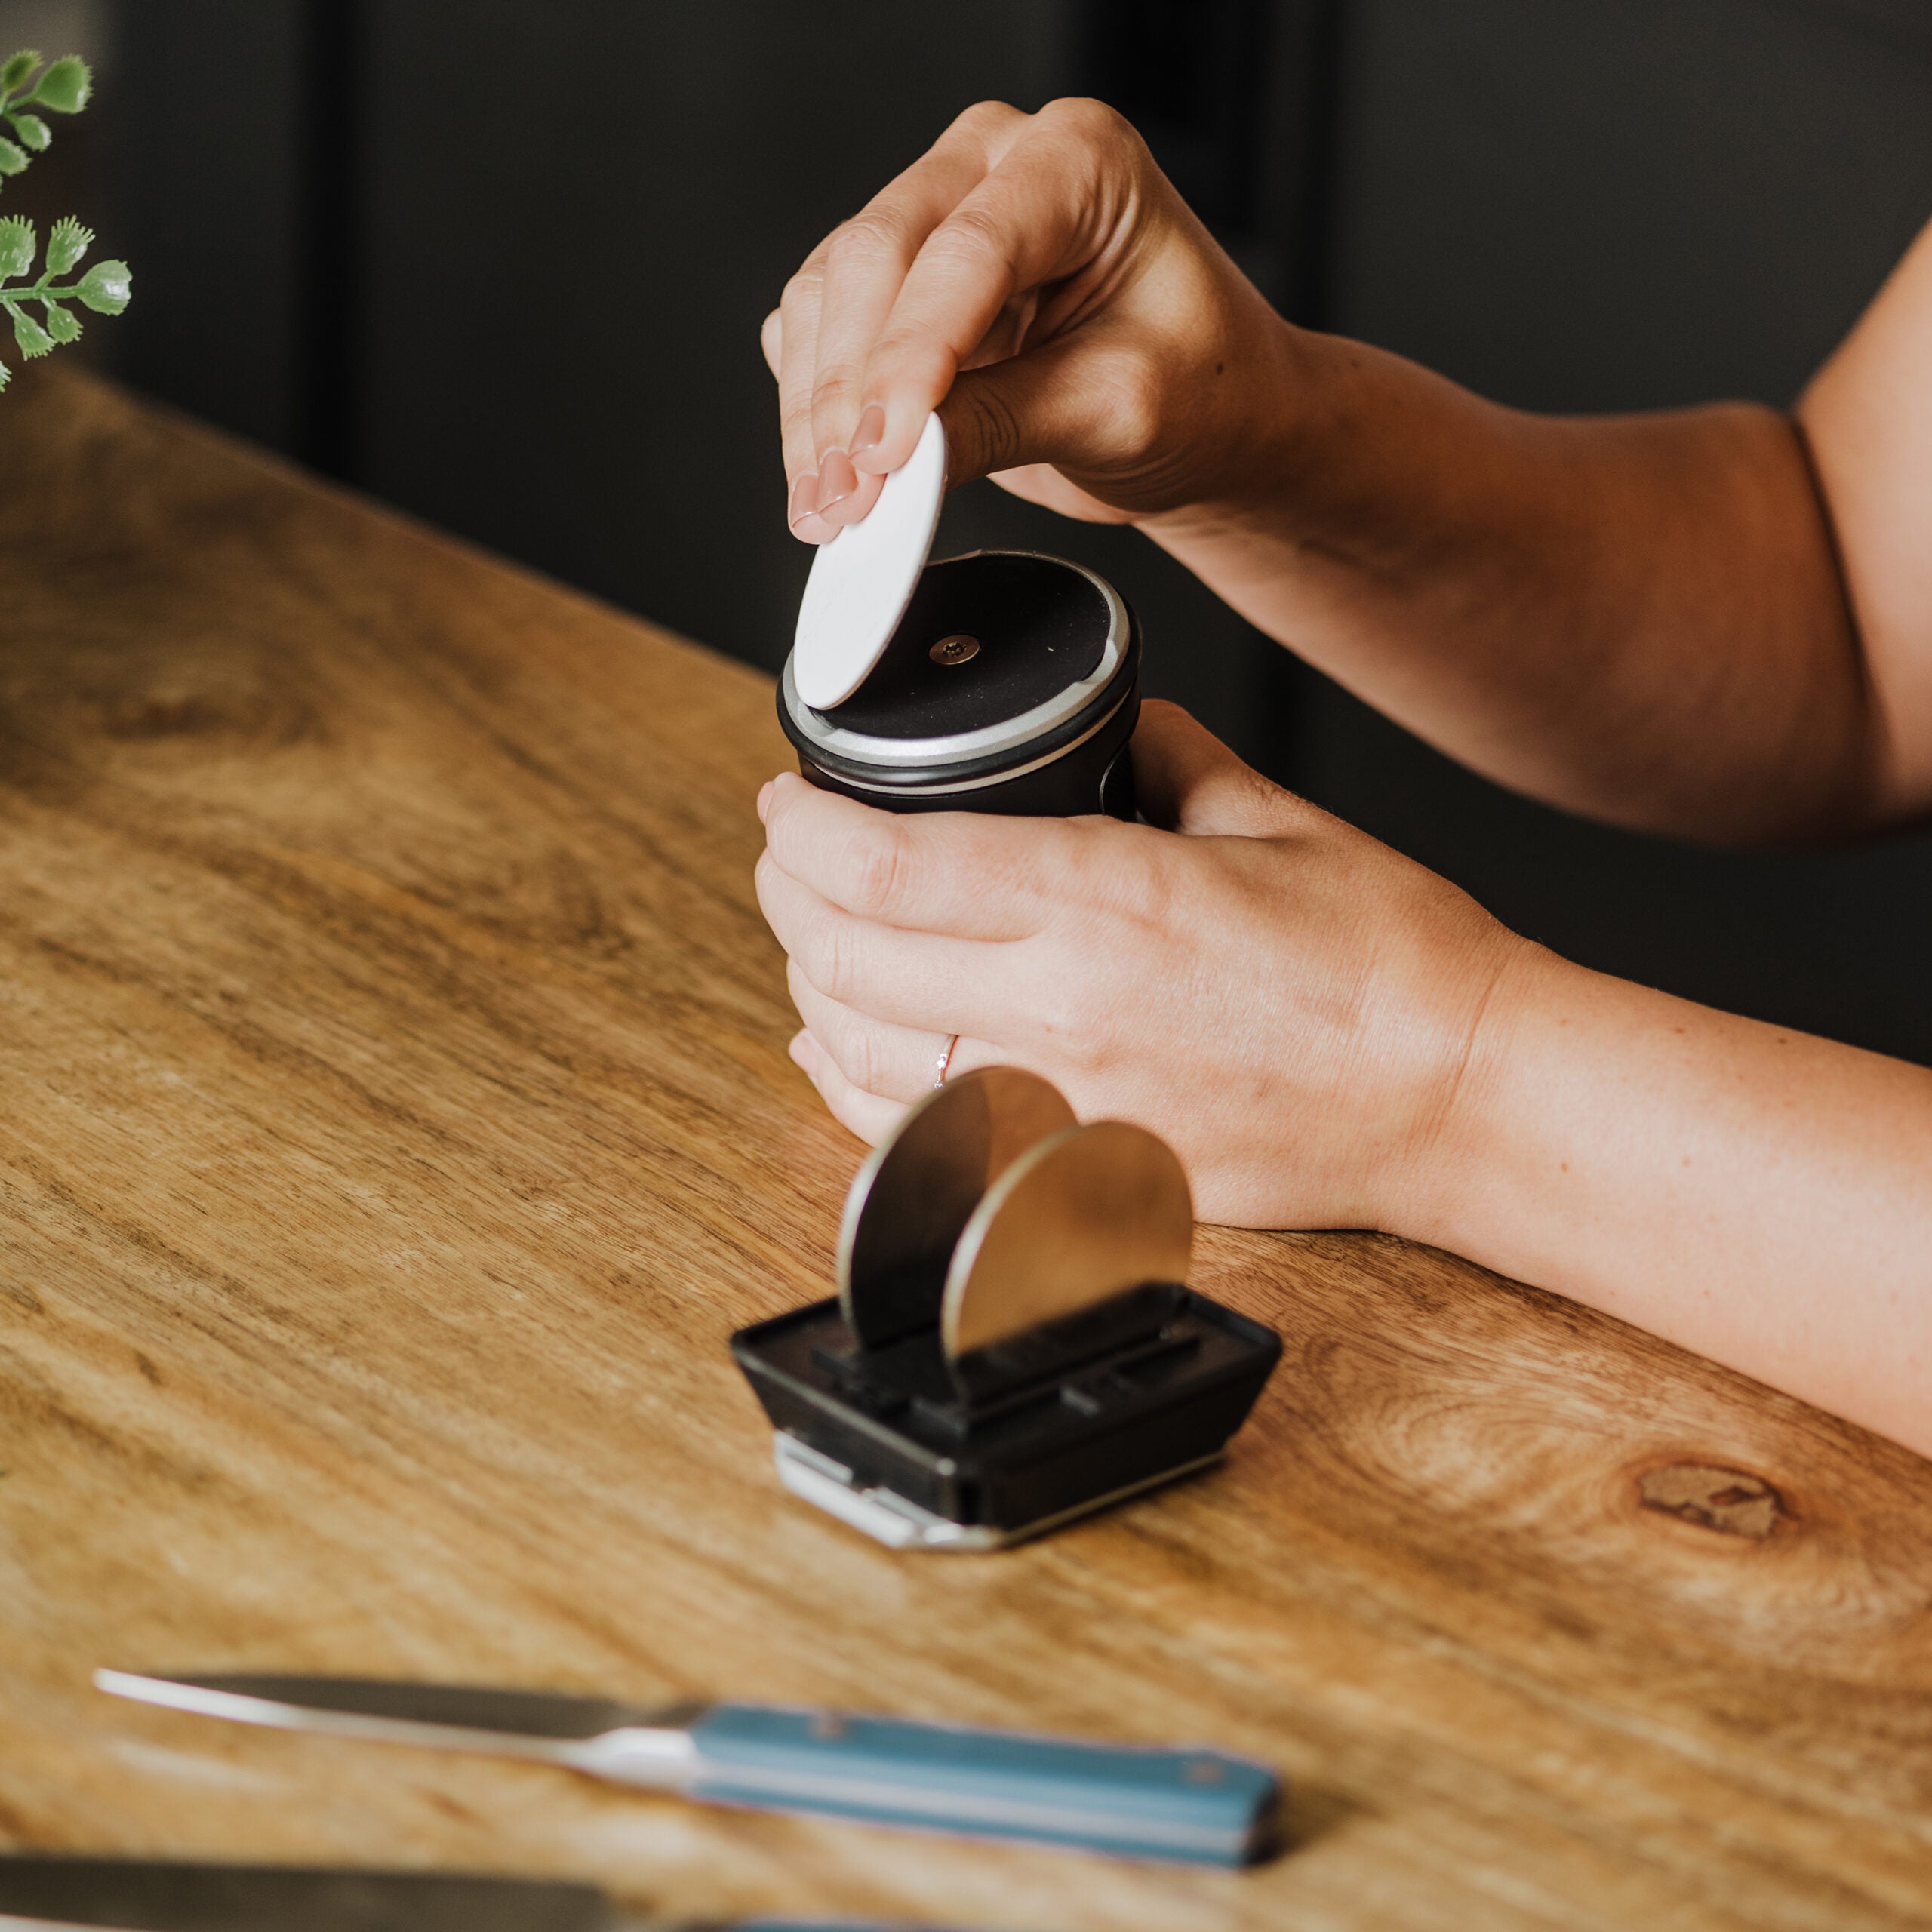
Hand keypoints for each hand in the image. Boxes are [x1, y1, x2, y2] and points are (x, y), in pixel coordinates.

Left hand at [755, 703, 1523, 1229]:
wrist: (1453, 1095)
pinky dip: (848, 1080)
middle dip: (786, 891)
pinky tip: (837, 1041)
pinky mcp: (1072, 1166)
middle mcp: (1058, 1008)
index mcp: (1098, 900)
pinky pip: (909, 1132)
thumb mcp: (1270, 813)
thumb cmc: (1384, 961)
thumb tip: (1108, 729)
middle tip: (788, 851)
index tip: (789, 797)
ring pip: (855, 1049)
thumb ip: (1162, 755)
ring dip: (808, 981)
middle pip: (841, 955)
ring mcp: (1057, 1102)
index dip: (802, 827)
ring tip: (813, 931)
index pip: (880, 867)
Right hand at [762, 97, 1295, 543]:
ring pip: (828, 295)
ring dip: (814, 411)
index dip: (913, 358)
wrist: (1210, 421)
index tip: (884, 453)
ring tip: (829, 508)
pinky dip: (811, 410)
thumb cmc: (1198, 389)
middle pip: (876, 258)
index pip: (969, 251)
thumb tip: (893, 463)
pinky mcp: (897, 283)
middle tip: (845, 498)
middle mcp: (995, 166)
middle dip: (849, 393)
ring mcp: (935, 215)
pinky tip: (827, 479)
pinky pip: (819, 329)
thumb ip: (1000, 424)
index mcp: (1079, 161)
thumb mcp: (1114, 410)